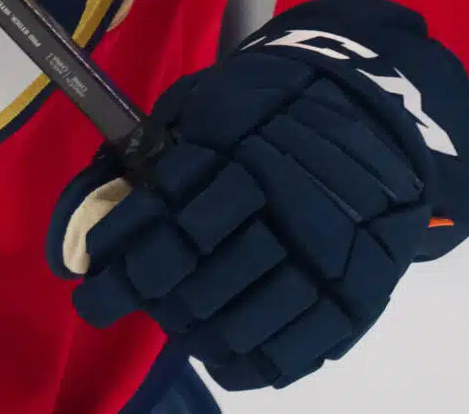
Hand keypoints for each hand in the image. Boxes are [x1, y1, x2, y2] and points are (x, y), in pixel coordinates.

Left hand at [48, 0, 468, 390]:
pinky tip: (222, 355)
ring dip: (195, 332)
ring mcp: (323, 257)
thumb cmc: (275, 106)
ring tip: (179, 323)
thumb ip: (158, 154)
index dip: (122, 264)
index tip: (91, 285)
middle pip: (200, 281)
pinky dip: (247, 364)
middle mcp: (282, 208)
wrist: (377, 112)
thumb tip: (93, 206)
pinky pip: (293, 350)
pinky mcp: (355, 293)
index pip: (169, 226)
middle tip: (131, 299)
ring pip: (242, 323)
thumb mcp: (209, 104)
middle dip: (154, 298)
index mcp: (243, 156)